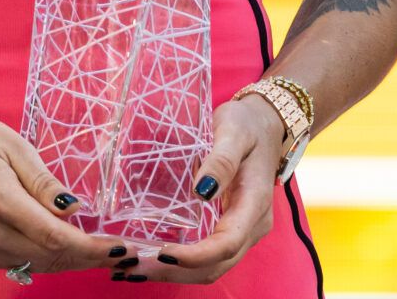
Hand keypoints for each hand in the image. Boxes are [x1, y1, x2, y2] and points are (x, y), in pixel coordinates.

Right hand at [0, 105, 124, 274]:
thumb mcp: (15, 147)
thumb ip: (45, 183)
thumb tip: (76, 209)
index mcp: (0, 202)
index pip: (55, 237)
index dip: (92, 247)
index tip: (121, 248)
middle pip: (50, 257)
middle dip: (89, 257)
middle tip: (122, 252)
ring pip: (37, 265)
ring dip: (72, 261)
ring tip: (103, 251)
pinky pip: (21, 263)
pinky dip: (49, 259)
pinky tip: (70, 249)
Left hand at [122, 94, 286, 283]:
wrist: (264, 124)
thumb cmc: (248, 124)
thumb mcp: (234, 131)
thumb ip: (221, 159)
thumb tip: (201, 190)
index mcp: (255, 202)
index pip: (227, 243)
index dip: (196, 256)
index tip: (163, 252)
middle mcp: (253, 225)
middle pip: (216, 264)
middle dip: (176, 271)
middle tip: (132, 268)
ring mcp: (244, 230)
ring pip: (212, 267)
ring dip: (175, 272)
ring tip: (135, 269)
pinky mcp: (232, 229)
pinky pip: (209, 257)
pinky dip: (181, 264)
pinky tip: (152, 259)